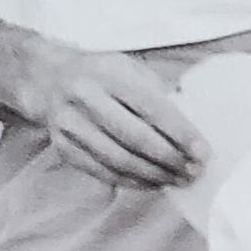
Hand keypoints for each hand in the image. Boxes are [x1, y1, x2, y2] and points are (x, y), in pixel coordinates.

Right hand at [28, 48, 208, 188]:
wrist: (47, 79)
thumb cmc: (101, 75)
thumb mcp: (128, 68)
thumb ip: (157, 93)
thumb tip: (190, 128)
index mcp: (107, 73)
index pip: (150, 107)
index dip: (179, 133)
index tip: (203, 152)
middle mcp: (84, 97)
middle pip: (134, 138)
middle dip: (170, 159)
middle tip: (194, 172)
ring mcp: (69, 124)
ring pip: (118, 160)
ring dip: (153, 175)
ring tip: (177, 180)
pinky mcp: (63, 147)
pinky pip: (103, 172)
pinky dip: (132, 181)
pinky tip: (153, 182)